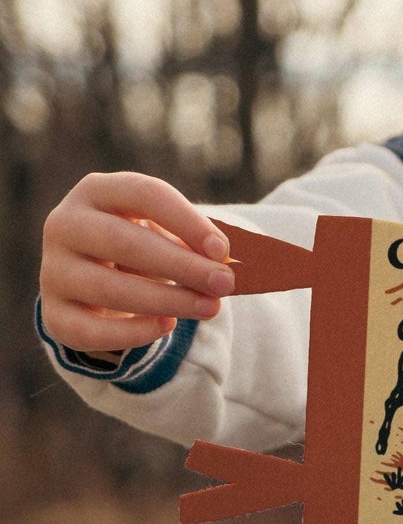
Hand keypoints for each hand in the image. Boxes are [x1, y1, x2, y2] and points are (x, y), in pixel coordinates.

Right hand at [40, 172, 235, 355]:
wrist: (99, 277)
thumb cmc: (146, 247)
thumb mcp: (169, 233)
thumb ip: (196, 244)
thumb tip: (228, 264)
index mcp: (98, 191)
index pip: (143, 194)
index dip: (186, 221)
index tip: (223, 250)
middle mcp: (65, 225)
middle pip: (123, 242)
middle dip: (182, 265)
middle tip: (224, 283)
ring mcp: (53, 270)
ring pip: (108, 288)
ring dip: (166, 300)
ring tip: (209, 308)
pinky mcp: (54, 313)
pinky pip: (88, 330)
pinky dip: (132, 332)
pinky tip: (167, 325)